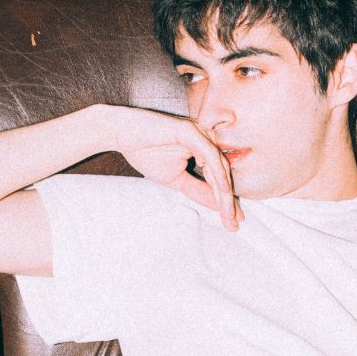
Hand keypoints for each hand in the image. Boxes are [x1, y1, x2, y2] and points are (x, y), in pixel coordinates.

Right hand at [106, 106, 242, 230]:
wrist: (122, 134)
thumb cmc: (146, 152)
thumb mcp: (176, 179)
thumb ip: (198, 190)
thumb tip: (219, 206)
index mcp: (204, 149)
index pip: (219, 178)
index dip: (227, 201)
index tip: (234, 222)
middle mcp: (206, 139)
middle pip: (224, 174)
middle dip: (229, 202)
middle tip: (234, 224)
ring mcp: (200, 133)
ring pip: (220, 166)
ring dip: (225, 193)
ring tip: (228, 214)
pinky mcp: (191, 130)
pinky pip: (209, 154)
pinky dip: (217, 173)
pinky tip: (222, 192)